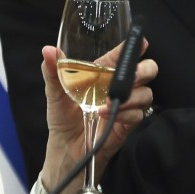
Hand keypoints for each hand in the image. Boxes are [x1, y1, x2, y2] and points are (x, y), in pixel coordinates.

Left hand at [39, 41, 156, 193]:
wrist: (65, 151)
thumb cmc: (62, 119)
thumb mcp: (54, 93)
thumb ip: (53, 71)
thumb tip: (48, 51)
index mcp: (103, 74)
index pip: (123, 55)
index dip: (134, 46)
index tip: (141, 42)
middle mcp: (117, 87)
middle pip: (146, 71)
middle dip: (144, 70)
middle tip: (131, 76)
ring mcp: (125, 105)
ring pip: (146, 93)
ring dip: (133, 95)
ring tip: (111, 102)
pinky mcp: (127, 124)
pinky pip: (138, 114)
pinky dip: (126, 113)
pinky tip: (108, 114)